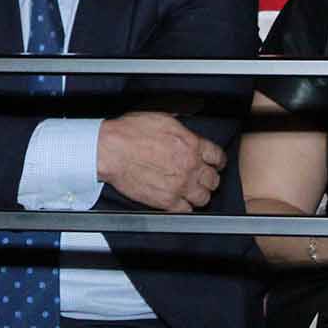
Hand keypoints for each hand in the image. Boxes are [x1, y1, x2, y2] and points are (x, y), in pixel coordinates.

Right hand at [97, 111, 225, 211]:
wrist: (110, 150)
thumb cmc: (128, 132)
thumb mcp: (160, 117)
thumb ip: (179, 125)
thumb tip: (185, 124)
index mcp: (191, 144)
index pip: (217, 157)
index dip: (216, 161)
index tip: (214, 164)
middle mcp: (189, 166)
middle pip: (213, 179)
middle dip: (208, 178)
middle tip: (201, 177)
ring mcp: (179, 185)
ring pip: (203, 198)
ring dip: (198, 194)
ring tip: (191, 191)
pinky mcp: (166, 201)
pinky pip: (186, 210)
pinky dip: (183, 207)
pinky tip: (178, 200)